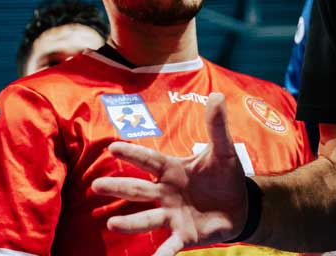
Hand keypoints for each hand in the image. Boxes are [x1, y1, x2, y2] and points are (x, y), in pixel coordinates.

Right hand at [93, 92, 248, 255]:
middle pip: (139, 190)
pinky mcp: (183, 235)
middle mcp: (166, 193)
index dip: (132, 154)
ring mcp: (172, 215)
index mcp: (172, 170)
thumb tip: (216, 95)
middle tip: (96, 186)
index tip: (111, 147)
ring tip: (111, 223)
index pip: (149, 160)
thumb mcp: (223, 150)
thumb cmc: (224, 176)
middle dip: (118, 188)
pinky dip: (160, 255)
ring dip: (129, 223)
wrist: (240, 205)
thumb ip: (216, 126)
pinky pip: (168, 247)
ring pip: (147, 219)